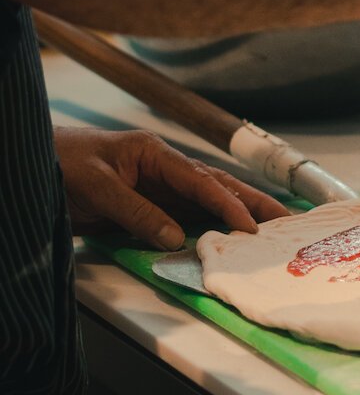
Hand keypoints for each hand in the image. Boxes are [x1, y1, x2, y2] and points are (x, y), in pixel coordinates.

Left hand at [55, 127, 288, 249]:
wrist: (36, 164)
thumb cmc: (62, 163)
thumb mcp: (95, 185)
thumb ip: (135, 211)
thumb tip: (174, 237)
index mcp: (155, 154)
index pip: (201, 180)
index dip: (227, 204)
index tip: (249, 227)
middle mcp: (165, 169)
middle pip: (218, 186)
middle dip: (253, 203)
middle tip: (288, 221)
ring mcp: (161, 188)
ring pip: (209, 202)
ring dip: (240, 215)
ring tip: (273, 231)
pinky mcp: (153, 206)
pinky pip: (189, 218)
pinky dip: (214, 227)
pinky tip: (233, 240)